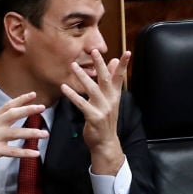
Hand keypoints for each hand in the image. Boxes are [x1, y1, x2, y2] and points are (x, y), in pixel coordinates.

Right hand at [0, 92, 46, 193]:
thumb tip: (11, 121)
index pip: (6, 106)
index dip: (20, 100)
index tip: (33, 94)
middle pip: (12, 114)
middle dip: (28, 109)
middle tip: (42, 107)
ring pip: (15, 132)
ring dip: (32, 132)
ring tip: (45, 133)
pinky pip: (13, 151)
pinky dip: (25, 152)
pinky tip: (35, 153)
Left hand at [60, 48, 130, 174]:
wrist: (105, 142)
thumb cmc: (105, 120)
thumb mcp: (110, 100)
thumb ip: (111, 81)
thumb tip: (114, 62)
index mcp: (115, 95)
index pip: (120, 77)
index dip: (124, 65)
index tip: (128, 52)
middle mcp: (111, 100)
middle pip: (106, 79)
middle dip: (100, 65)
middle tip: (94, 51)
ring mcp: (103, 109)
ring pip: (92, 89)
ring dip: (82, 76)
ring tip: (73, 65)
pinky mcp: (93, 117)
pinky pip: (81, 103)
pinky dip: (72, 95)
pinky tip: (64, 87)